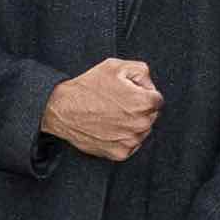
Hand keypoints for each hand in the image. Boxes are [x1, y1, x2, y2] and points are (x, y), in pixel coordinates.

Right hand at [41, 59, 161, 162]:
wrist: (62, 109)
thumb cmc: (88, 87)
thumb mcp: (116, 66)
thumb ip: (142, 72)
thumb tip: (149, 86)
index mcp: (144, 102)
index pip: (157, 99)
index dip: (142, 93)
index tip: (129, 93)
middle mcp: (141, 124)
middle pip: (150, 116)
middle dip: (138, 109)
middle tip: (117, 103)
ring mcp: (131, 141)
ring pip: (141, 131)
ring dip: (132, 124)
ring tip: (111, 115)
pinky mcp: (120, 153)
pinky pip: (130, 144)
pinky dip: (122, 138)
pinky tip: (109, 127)